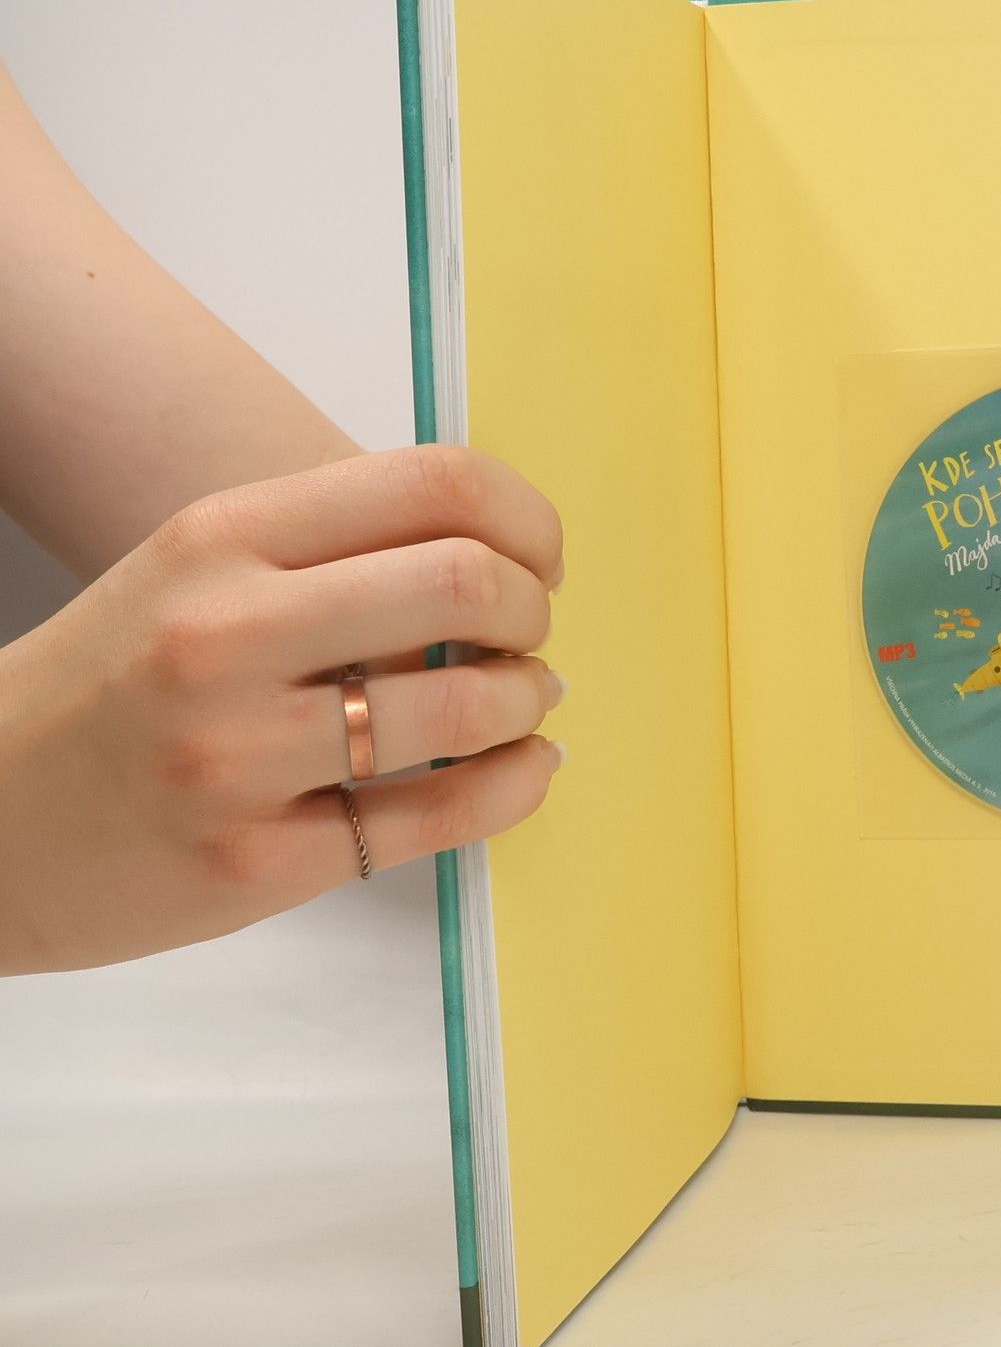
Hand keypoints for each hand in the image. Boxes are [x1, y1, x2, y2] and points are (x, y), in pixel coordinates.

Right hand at [0, 446, 565, 973]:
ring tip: (521, 703)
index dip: (528, 519)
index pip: (435, 484)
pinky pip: (438, 818)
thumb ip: (336, 552)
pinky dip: (515, 786)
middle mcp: (225, 635)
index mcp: (221, 538)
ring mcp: (236, 755)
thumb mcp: (197, 572)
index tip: (540, 558)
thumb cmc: (114, 686)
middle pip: (469, 583)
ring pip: (467, 706)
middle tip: (529, 634)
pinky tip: (525, 768)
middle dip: (534, 610)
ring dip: (528, 701)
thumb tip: (502, 552)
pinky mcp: (254, 862)